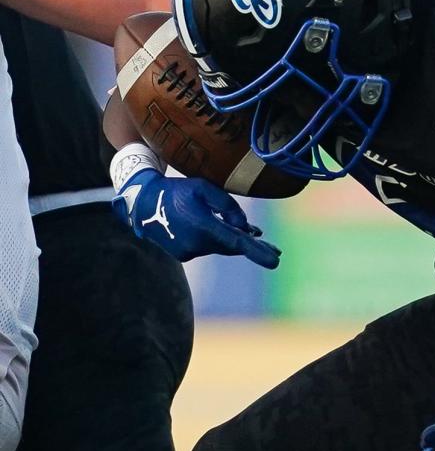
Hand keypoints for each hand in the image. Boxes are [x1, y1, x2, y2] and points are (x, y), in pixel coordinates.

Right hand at [112, 167, 280, 268]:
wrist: (143, 203)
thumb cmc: (178, 191)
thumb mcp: (206, 189)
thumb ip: (228, 207)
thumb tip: (244, 227)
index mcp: (203, 227)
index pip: (237, 243)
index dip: (257, 252)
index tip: (275, 261)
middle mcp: (197, 244)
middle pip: (232, 247)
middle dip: (252, 248)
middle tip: (275, 253)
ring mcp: (189, 252)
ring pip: (220, 246)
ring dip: (233, 240)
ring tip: (250, 233)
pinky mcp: (183, 255)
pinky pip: (208, 248)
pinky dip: (218, 241)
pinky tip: (224, 232)